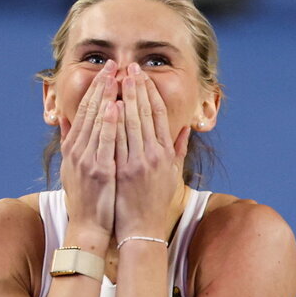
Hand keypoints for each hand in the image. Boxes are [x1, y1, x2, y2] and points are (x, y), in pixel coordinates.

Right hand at [59, 60, 120, 249]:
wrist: (88, 228)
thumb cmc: (86, 201)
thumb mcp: (72, 170)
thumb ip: (70, 144)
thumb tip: (65, 121)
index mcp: (74, 149)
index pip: (84, 112)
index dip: (95, 90)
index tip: (107, 72)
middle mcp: (78, 152)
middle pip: (90, 111)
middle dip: (102, 86)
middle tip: (114, 64)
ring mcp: (87, 160)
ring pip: (97, 122)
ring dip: (107, 97)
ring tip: (117, 76)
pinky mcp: (99, 171)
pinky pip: (105, 142)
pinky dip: (109, 123)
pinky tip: (116, 106)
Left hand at [114, 64, 190, 239]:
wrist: (141, 230)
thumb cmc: (154, 203)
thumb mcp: (172, 175)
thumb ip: (178, 149)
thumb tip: (185, 128)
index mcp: (164, 153)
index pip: (157, 115)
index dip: (150, 92)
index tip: (142, 75)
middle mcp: (152, 155)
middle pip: (144, 113)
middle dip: (137, 87)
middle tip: (129, 67)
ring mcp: (136, 163)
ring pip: (131, 123)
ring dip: (124, 98)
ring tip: (117, 78)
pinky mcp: (122, 172)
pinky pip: (116, 141)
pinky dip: (114, 122)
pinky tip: (110, 105)